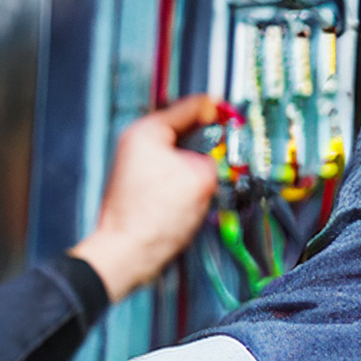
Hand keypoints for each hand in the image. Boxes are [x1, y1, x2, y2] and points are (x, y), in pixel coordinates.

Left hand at [71, 95, 221, 301]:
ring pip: (181, 157)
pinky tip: (193, 199)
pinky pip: (173, 175)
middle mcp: (138, 144)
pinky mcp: (140, 187)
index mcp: (147, 131)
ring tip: (207, 184)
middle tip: (228, 153)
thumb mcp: (200, 178)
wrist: (126, 253)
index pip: (190, 107)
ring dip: (198, 167)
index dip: (217, 110)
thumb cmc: (154, 217)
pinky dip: (186, 182)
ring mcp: (137, 166)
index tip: (233, 115)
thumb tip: (217, 159)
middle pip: (185, 133)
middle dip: (208, 144)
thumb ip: (214, 158)